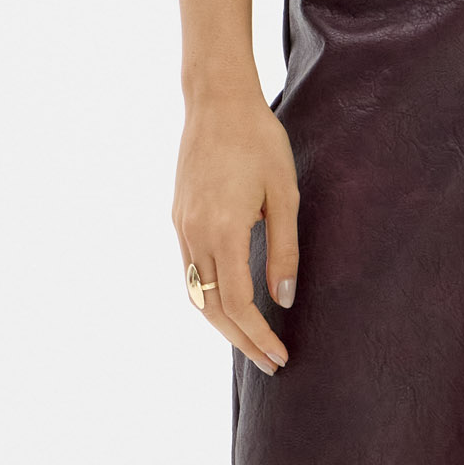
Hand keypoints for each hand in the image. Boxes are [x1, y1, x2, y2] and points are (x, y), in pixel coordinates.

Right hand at [172, 83, 297, 376]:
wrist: (216, 100)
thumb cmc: (259, 140)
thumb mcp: (285, 195)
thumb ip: (284, 251)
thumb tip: (284, 301)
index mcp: (222, 230)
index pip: (237, 304)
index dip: (258, 337)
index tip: (280, 357)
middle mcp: (194, 234)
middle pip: (211, 308)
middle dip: (241, 341)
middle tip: (270, 363)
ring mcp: (181, 227)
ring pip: (195, 293)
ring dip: (222, 324)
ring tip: (253, 342)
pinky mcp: (178, 218)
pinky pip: (190, 271)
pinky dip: (209, 296)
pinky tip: (232, 304)